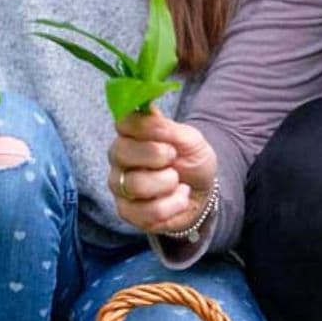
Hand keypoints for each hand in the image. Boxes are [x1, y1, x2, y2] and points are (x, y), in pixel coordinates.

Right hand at [109, 107, 218, 236]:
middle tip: (174, 158)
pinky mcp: (127, 212)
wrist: (202, 192)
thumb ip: (165, 127)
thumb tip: (145, 108)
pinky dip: (174, 205)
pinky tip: (178, 198)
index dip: (149, 130)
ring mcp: (119, 186)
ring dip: (169, 183)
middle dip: (159, 156)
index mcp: (130, 134)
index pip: (123, 123)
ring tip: (177, 181)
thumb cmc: (191, 160)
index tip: (168, 139)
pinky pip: (148, 211)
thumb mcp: (188, 138)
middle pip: (122, 152)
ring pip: (136, 184)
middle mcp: (118, 158)